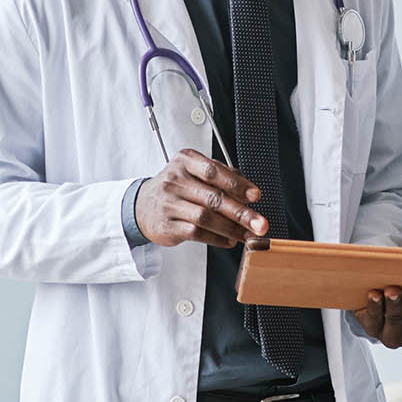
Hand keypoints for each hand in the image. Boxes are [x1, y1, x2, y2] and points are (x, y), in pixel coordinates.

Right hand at [135, 148, 267, 248]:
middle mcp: (175, 180)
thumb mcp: (194, 172)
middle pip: (214, 197)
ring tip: (248, 235)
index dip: (238, 184)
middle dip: (241, 213)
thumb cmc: (176, 188)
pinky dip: (217, 238)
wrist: (142, 206)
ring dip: (231, 229)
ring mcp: (169, 203)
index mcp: (186, 161)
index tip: (255, 196)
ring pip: (206, 217)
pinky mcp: (167, 225)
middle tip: (260, 223)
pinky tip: (229, 240)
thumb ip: (221, 176)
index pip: (214, 171)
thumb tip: (249, 192)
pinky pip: (196, 233)